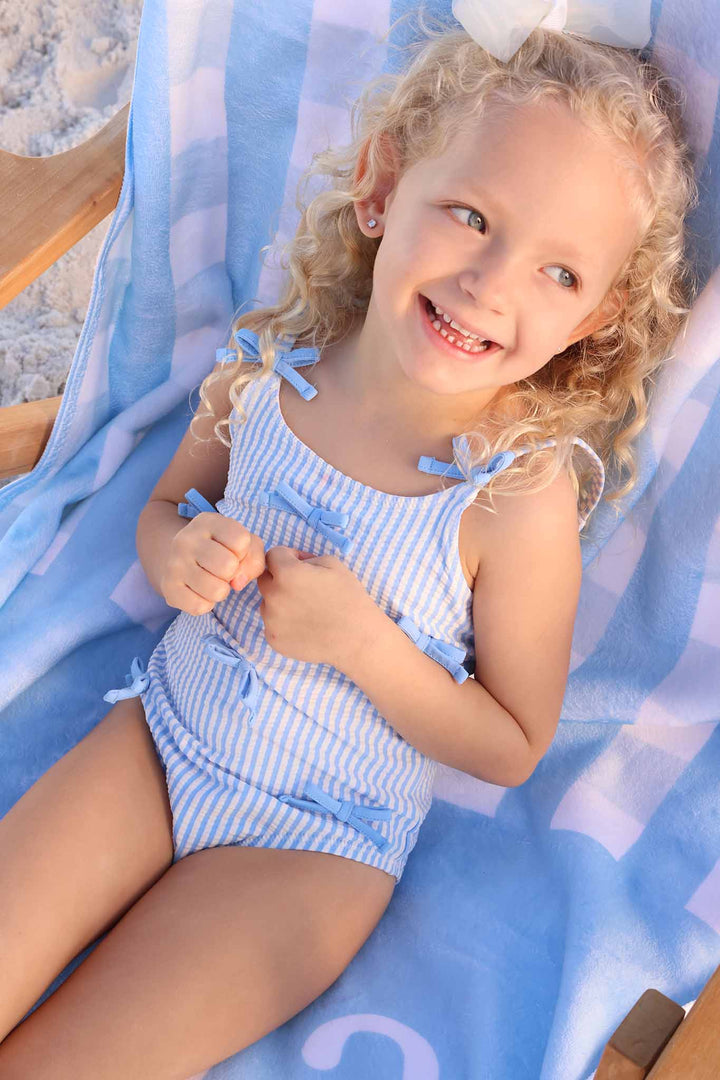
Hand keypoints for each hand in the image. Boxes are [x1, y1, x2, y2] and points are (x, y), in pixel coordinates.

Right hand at [160, 512, 265, 614]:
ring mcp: (174, 564)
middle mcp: (186, 539)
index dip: (243, 552)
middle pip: (228, 566)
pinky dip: (206, 604)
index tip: (233, 552)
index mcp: (207, 521)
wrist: (178, 558)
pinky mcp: (168, 587)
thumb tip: (237, 583)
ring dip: (221, 591)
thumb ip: (253, 558)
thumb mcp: (242, 543)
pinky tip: (200, 592)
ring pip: (216, 590)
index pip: (241, 541)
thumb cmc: (221, 550)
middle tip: (223, 571)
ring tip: (213, 581)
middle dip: (233, 573)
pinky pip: (200, 607)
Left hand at [256, 546, 379, 668]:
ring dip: (281, 602)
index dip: (289, 557)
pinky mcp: (273, 640)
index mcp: (287, 573)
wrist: (357, 637)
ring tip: (307, 610)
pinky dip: (284, 623)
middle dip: (280, 578)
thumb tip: (291, 562)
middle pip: (265, 579)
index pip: (273, 555)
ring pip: (267, 603)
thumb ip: (304, 557)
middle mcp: (273, 597)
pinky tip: (305, 626)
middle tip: (304, 588)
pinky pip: (272, 624)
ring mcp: (271, 621)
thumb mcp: (332, 563)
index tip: (302, 566)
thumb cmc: (349, 597)